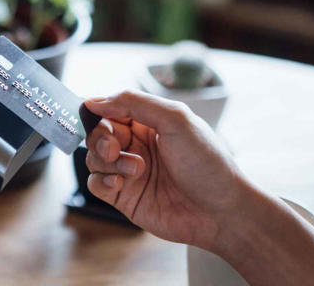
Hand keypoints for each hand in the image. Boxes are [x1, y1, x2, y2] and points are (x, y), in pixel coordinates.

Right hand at [82, 90, 246, 249]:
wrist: (221, 212)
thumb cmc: (207, 163)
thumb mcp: (175, 119)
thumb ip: (133, 103)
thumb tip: (94, 101)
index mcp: (149, 122)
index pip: (111, 109)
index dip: (99, 110)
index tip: (93, 112)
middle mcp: (137, 145)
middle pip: (98, 133)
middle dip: (101, 137)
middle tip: (115, 147)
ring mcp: (129, 171)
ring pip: (93, 157)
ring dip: (106, 160)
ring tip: (135, 169)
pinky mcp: (124, 197)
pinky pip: (95, 184)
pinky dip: (102, 181)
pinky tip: (119, 184)